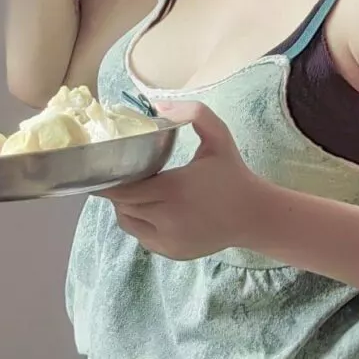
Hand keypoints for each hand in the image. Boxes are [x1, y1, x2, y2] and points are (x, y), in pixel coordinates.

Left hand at [99, 102, 263, 259]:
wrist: (253, 215)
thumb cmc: (233, 173)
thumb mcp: (219, 136)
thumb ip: (193, 113)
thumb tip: (157, 106)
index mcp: (173, 189)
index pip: (122, 189)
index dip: (109, 179)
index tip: (105, 167)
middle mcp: (167, 218)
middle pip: (121, 205)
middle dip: (118, 190)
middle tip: (122, 174)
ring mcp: (168, 239)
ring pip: (127, 222)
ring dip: (125, 207)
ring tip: (136, 191)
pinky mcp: (171, 252)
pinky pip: (141, 236)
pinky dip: (139, 222)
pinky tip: (151, 208)